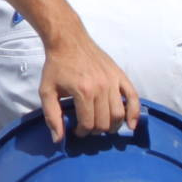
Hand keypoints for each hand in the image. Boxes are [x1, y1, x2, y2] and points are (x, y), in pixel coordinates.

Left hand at [37, 24, 140, 140]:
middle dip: (96, 130)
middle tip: (89, 128)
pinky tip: (131, 124)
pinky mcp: (121, 76)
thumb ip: (51, 116)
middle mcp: (101, 88)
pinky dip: (134, 113)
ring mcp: (113, 81)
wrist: (68, 41)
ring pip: (119, 114)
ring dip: (113, 125)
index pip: (88, 123)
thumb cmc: (56, 67)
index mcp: (82, 92)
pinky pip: (134, 98)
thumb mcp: (46, 91)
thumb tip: (57, 139)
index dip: (82, 132)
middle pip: (105, 121)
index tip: (77, 130)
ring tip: (103, 126)